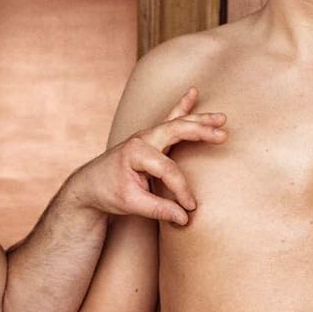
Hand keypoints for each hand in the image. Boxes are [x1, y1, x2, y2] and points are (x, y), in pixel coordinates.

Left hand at [73, 88, 226, 225]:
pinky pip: (169, 119)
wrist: (89, 185)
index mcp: (135, 152)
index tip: (190, 207)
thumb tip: (185, 218)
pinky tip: (192, 92)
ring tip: (221, 118)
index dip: (182, 189)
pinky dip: (182, 107)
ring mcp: (146, 136)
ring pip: (176, 122)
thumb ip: (158, 209)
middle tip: (223, 136)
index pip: (168, 169)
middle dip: (200, 132)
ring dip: (200, 119)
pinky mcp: (151, 138)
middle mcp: (142, 138)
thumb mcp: (131, 204)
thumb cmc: (107, 192)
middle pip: (176, 130)